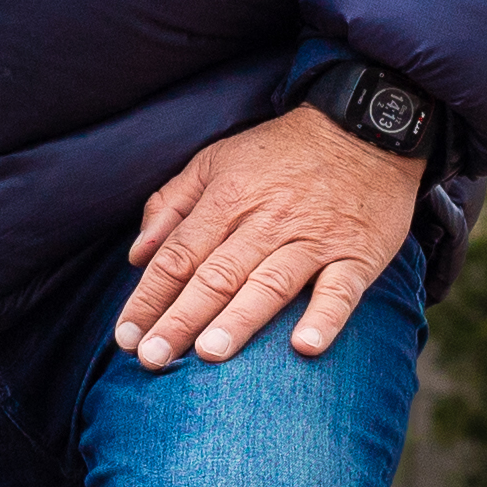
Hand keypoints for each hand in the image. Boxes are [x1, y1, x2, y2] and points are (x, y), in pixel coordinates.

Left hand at [116, 105, 425, 368]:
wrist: (363, 129)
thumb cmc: (280, 153)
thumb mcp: (215, 161)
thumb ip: (171, 205)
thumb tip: (136, 254)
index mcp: (226, 199)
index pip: (178, 256)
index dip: (148, 297)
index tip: (123, 336)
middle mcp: (266, 222)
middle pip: (215, 276)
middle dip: (179, 319)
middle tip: (151, 358)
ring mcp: (313, 239)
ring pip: (270, 284)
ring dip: (239, 320)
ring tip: (208, 354)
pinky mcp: (357, 255)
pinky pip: (341, 290)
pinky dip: (324, 318)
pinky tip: (305, 346)